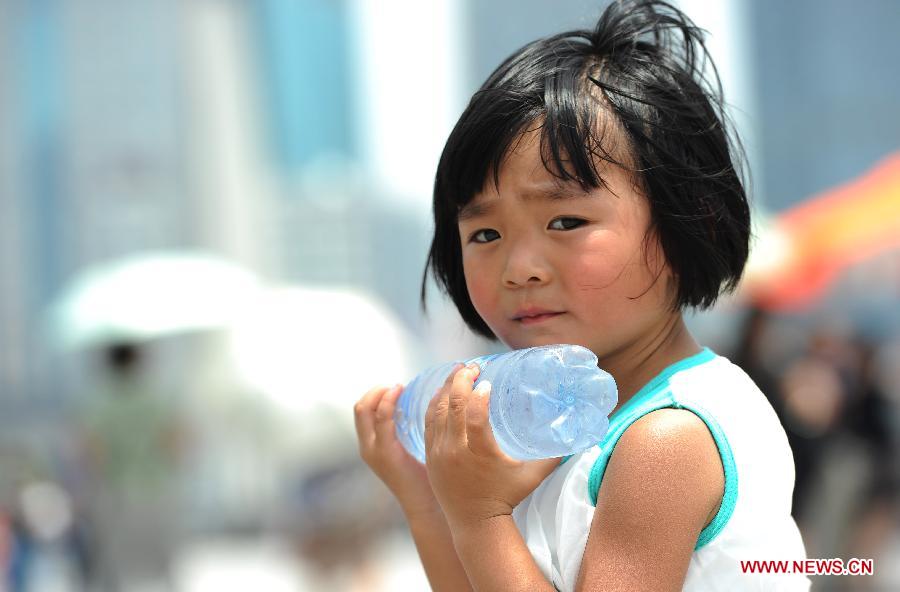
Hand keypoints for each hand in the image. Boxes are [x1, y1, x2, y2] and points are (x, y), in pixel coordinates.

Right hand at [355, 382, 450, 518]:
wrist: (427, 506)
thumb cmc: (428, 479)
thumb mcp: (415, 451)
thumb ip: (415, 433)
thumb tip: (431, 408)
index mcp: (373, 447)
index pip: (363, 411)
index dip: (377, 394)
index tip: (398, 387)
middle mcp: (368, 447)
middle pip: (360, 407)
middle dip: (376, 391)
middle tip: (399, 386)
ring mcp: (373, 450)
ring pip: (365, 409)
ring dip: (382, 393)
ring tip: (401, 388)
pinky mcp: (384, 453)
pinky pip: (382, 419)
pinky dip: (389, 402)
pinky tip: (402, 394)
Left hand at [424, 363, 559, 532]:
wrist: (475, 523)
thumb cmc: (507, 497)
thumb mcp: (532, 476)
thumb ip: (553, 456)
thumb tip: (577, 437)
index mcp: (480, 454)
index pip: (475, 416)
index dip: (480, 395)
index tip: (488, 381)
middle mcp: (456, 451)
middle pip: (453, 406)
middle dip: (461, 380)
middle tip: (472, 366)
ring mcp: (439, 452)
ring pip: (437, 410)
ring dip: (446, 387)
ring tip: (458, 372)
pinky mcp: (430, 455)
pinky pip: (428, 422)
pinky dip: (434, 402)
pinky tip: (443, 391)